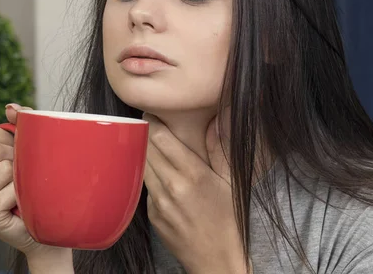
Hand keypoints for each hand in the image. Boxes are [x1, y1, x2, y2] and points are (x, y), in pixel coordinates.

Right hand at [0, 103, 71, 265]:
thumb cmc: (36, 184)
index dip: (8, 138)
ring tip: (25, 191)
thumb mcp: (27, 149)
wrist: (49, 224)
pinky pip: (11, 190)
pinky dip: (25, 194)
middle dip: (19, 158)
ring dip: (24, 177)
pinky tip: (24, 205)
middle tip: (24, 175)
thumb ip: (20, 125)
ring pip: (5, 169)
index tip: (18, 153)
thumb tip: (10, 108)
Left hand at [143, 112, 248, 273]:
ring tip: (144, 141)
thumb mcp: (232, 181)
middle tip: (145, 121)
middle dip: (144, 132)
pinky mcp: (151, 215)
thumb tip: (219, 119)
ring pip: (141, 165)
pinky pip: (144, 186)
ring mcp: (159, 202)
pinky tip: (154, 170)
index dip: (153, 121)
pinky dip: (146, 174)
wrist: (216, 259)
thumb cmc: (228, 219)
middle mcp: (173, 186)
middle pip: (146, 148)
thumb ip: (222, 148)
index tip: (153, 113)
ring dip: (141, 151)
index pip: (161, 137)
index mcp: (194, 174)